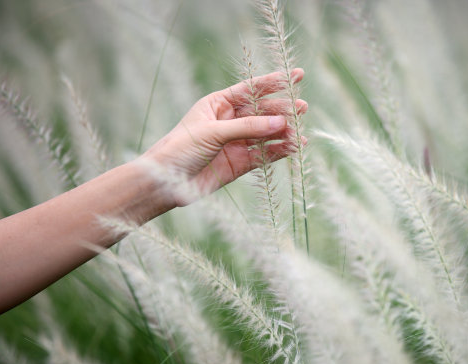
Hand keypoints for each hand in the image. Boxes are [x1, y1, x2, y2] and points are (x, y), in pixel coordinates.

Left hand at [142, 68, 306, 204]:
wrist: (165, 183)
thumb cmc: (180, 149)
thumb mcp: (213, 132)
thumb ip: (248, 127)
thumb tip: (280, 122)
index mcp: (217, 104)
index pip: (250, 89)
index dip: (274, 82)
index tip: (297, 76)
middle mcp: (228, 121)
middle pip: (261, 111)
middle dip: (282, 110)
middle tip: (302, 108)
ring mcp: (235, 142)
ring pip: (265, 134)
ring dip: (283, 132)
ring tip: (300, 133)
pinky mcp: (239, 163)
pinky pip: (264, 154)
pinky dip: (279, 151)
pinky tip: (294, 147)